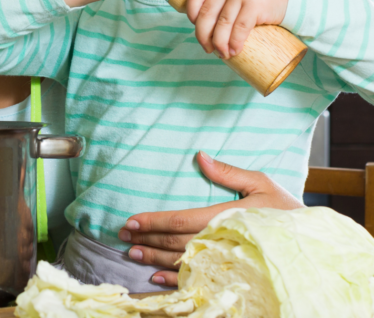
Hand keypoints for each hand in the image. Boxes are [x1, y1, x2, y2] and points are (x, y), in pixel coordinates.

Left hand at [118, 151, 303, 286]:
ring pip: (181, 262)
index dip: (154, 221)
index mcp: (225, 216)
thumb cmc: (285, 210)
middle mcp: (221, 241)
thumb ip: (228, 172)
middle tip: (123, 237)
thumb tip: (200, 156)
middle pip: (175, 242)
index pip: (181, 220)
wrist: (312, 245)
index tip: (132, 220)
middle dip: (146, 240)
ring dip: (154, 259)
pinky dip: (174, 279)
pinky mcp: (229, 274)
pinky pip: (197, 280)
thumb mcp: (261, 184)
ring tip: (132, 254)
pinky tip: (156, 277)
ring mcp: (224, 260)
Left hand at [186, 0, 289, 58]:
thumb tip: (202, 21)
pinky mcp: (255, 5)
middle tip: (207, 48)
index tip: (195, 26)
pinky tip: (234, 51)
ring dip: (219, 44)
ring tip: (222, 54)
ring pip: (222, 25)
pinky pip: (239, 29)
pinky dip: (234, 43)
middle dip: (203, 36)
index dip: (191, 14)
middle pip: (206, 14)